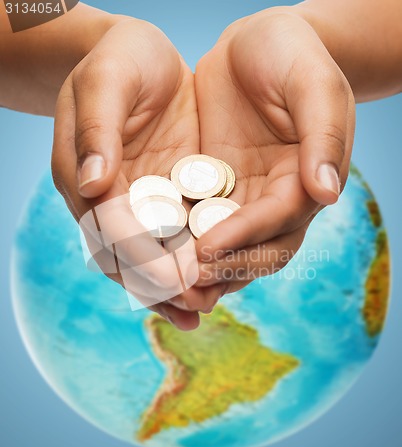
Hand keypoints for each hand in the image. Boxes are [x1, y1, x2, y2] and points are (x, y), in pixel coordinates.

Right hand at [52, 19, 222, 329]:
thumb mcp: (105, 82)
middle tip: (194, 308)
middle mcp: (112, 200)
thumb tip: (92, 184)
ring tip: (204, 309)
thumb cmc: (117, 61)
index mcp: (85, 179)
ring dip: (178, 285)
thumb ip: (97, 130)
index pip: (110, 228)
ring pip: (157, 253)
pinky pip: (182, 233)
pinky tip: (217, 279)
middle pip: (131, 253)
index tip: (170, 283)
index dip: (139, 257)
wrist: (140, 56)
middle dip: (161, 284)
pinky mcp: (171, 195)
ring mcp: (143, 201)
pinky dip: (196, 258)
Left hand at [194, 9, 354, 290]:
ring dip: (203, 271)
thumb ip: (323, 136)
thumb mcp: (313, 84)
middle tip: (186, 281)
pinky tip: (156, 256)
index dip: (246, 235)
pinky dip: (182, 245)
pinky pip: (198, 223)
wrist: (254, 44)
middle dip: (226, 268)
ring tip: (170, 286)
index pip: (280, 218)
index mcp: (306, 179)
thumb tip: (326, 195)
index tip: (209, 247)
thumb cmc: (289, 53)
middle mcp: (276, 198)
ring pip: (229, 247)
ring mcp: (244, 197)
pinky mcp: (213, 190)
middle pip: (259, 248)